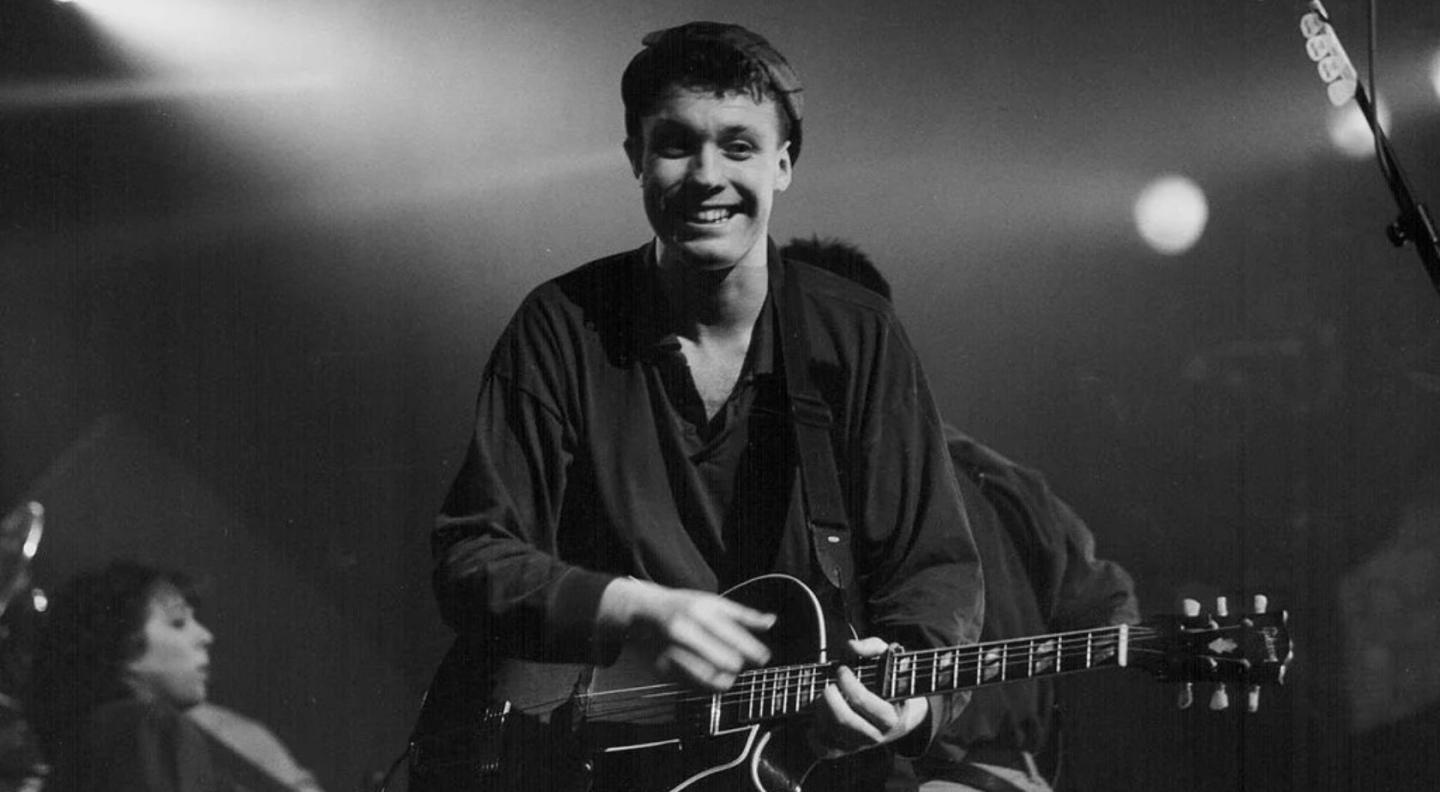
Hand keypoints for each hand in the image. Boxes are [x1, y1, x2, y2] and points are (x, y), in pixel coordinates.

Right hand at [598, 578, 774, 690]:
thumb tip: (771, 622)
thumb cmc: (684, 606)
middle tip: (740, 662)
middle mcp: (685, 632)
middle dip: (739, 665)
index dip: (755, 652)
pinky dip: (707, 684)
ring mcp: (672, 652)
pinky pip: (695, 687)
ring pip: (712, 680)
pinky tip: (710, 674)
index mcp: (701, 612)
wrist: (642, 613)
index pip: (736, 639)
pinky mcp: (663, 671)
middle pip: (728, 662)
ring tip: (726, 671)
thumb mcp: (714, 602)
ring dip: (725, 679)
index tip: (763, 658)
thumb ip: (743, 615)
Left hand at [806, 637, 929, 758]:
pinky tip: (816, 716)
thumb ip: (872, 647)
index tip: (842, 670)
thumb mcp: (888, 659)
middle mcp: (877, 735)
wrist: (901, 715)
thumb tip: (850, 647)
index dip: (848, 684)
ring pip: (832, 733)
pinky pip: (823, 748)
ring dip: (821, 710)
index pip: (863, 702)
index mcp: (891, 715)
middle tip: (829, 684)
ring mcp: (860, 745)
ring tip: (823, 694)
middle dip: (830, 698)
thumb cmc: (889, 681)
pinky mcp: (845, 751)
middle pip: (844, 721)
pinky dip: (814, 733)